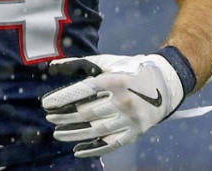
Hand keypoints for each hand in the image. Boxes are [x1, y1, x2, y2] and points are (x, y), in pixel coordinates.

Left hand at [41, 53, 184, 156]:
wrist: (165, 84)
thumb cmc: (131, 70)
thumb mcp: (109, 62)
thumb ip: (81, 63)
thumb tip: (53, 65)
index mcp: (115, 81)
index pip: (83, 91)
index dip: (62, 98)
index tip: (46, 104)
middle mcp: (123, 101)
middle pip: (87, 112)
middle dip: (64, 117)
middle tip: (50, 118)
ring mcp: (130, 119)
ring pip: (96, 131)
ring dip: (73, 134)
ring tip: (58, 133)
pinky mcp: (135, 133)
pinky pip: (110, 145)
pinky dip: (92, 149)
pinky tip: (77, 150)